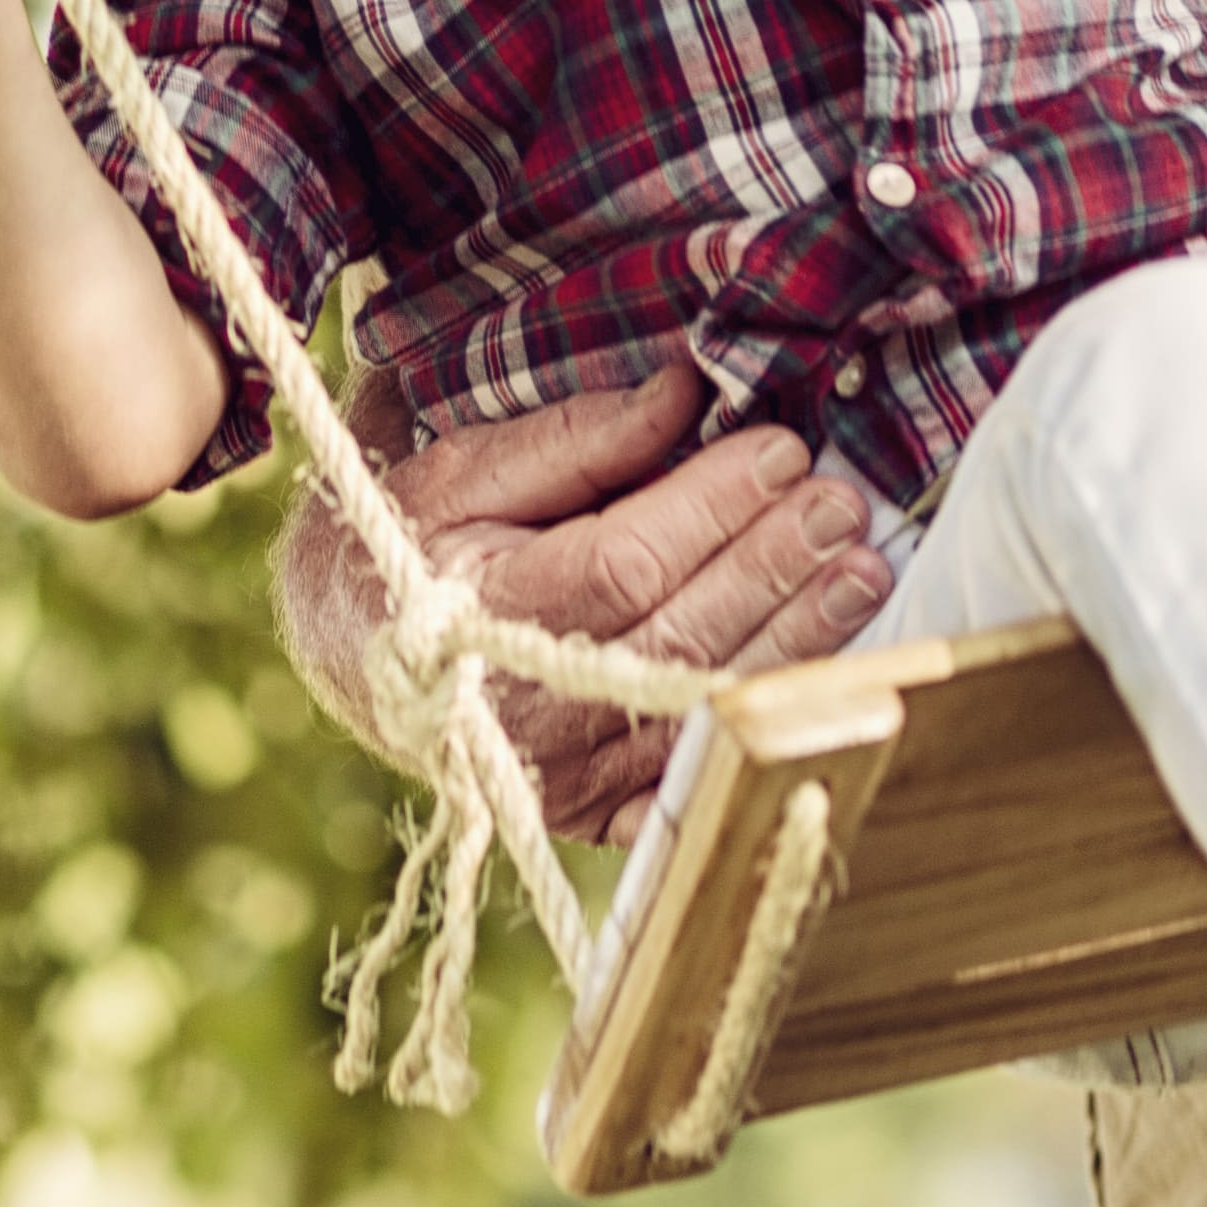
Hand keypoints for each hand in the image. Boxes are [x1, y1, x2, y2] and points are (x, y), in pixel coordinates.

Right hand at [276, 366, 898, 837]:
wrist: (345, 654)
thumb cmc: (401, 544)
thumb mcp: (454, 470)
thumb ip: (566, 440)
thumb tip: (679, 393)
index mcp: (471, 613)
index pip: (619, 564)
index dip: (708, 511)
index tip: (780, 452)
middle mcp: (515, 711)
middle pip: (672, 637)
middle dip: (769, 565)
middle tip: (841, 506)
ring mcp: (556, 776)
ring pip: (696, 707)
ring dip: (792, 639)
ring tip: (861, 574)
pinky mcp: (588, 812)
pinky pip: (689, 774)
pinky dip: (759, 719)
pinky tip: (822, 670)